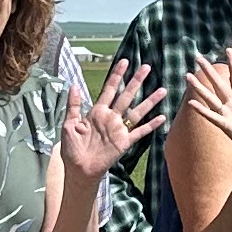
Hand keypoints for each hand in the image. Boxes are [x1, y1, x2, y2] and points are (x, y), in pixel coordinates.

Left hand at [62, 56, 167, 179]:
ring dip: (149, 101)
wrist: (78, 170)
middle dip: (136, 81)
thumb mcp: (68, 124)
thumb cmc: (71, 148)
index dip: (117, 75)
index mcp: (97, 111)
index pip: (109, 89)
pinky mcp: (124, 142)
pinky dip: (151, 125)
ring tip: (162, 90)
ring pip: (137, 111)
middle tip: (147, 67)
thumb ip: (73, 105)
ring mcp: (119, 129)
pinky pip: (140, 132)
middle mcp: (111, 117)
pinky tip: (162, 117)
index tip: (125, 62)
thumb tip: (74, 85)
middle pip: (126, 95)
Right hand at [183, 53, 231, 169]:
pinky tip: (192, 103)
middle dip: (209, 71)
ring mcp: (228, 115)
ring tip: (187, 76)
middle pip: (219, 83)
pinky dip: (202, 110)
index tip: (228, 50)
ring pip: (211, 97)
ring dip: (199, 87)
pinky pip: (213, 116)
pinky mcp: (227, 126)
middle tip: (198, 58)